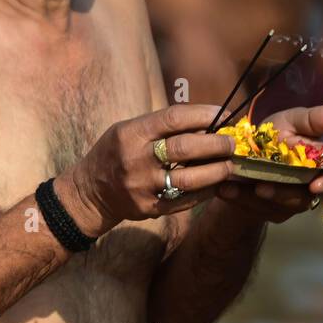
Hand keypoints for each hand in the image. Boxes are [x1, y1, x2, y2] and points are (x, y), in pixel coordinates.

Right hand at [58, 104, 235, 232]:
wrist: (90, 192)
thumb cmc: (115, 153)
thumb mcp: (128, 130)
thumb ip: (161, 126)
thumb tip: (205, 121)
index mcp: (130, 133)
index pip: (173, 118)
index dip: (203, 115)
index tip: (224, 115)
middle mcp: (135, 159)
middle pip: (185, 148)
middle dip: (216, 144)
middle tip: (233, 143)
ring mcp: (142, 186)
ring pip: (189, 178)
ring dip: (216, 171)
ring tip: (230, 165)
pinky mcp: (148, 207)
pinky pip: (184, 200)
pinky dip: (204, 192)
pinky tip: (215, 185)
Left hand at [215, 103, 322, 221]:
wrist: (243, 152)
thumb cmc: (276, 133)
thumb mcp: (292, 121)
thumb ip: (315, 119)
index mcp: (319, 165)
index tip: (315, 186)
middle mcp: (306, 188)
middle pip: (298, 197)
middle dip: (279, 193)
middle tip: (261, 188)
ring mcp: (285, 203)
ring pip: (273, 206)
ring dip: (252, 197)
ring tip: (233, 184)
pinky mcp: (264, 211)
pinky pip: (251, 209)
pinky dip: (236, 197)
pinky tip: (223, 189)